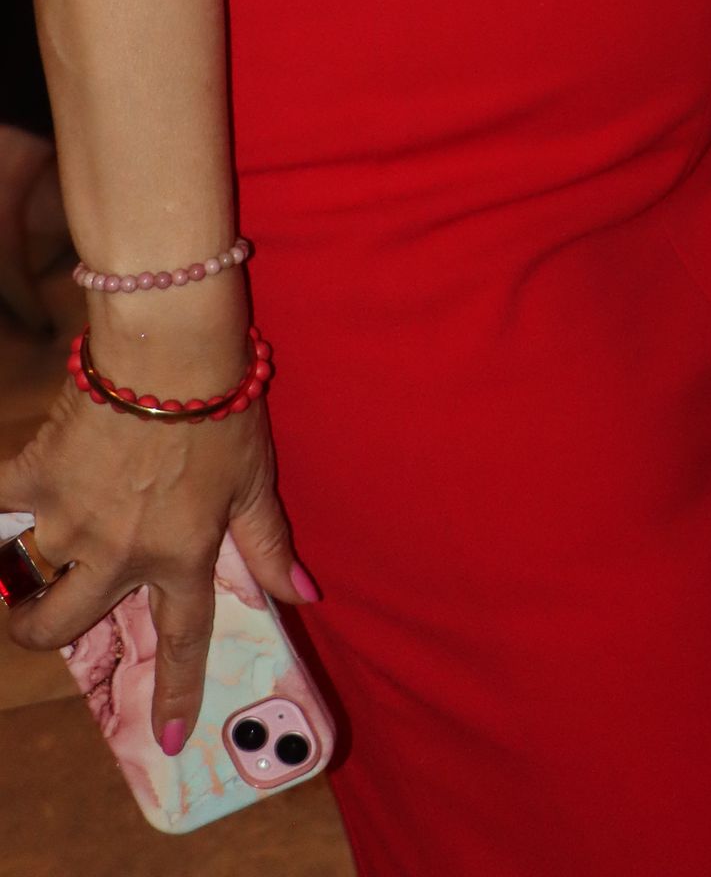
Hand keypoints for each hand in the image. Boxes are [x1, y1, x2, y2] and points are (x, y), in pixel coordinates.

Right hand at [1, 355, 310, 747]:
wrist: (171, 350)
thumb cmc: (224, 409)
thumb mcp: (255, 481)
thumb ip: (270, 544)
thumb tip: (305, 595)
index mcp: (181, 555)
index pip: (181, 639)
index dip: (174, 691)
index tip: (167, 738)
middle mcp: (119, 551)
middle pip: (61, 624)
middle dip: (39, 634)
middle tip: (39, 618)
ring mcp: (69, 518)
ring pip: (22, 575)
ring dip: (17, 573)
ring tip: (21, 559)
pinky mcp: (37, 475)